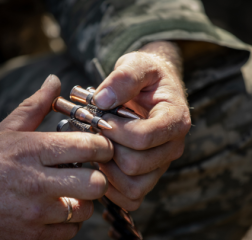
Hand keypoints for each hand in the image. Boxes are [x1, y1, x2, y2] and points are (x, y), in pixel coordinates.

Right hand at [0, 75, 112, 239]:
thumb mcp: (5, 130)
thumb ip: (36, 105)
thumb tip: (54, 81)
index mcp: (32, 151)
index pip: (87, 146)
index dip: (103, 145)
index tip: (102, 147)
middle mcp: (37, 184)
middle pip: (95, 183)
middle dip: (99, 176)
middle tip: (91, 171)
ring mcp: (35, 214)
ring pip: (86, 210)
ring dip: (84, 200)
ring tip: (72, 190)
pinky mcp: (32, 238)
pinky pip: (70, 232)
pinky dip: (70, 221)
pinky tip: (58, 208)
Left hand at [93, 41, 190, 210]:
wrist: (153, 89)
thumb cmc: (146, 77)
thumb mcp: (137, 65)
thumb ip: (123, 78)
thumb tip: (102, 102)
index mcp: (175, 119)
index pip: (144, 137)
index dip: (115, 131)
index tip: (100, 118)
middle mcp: (172, 147)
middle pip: (135, 165)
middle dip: (107, 148)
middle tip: (95, 133)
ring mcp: (160, 165)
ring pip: (133, 186)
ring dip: (107, 170)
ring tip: (97, 148)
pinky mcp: (149, 176)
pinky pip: (131, 197)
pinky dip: (112, 188)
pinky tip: (101, 165)